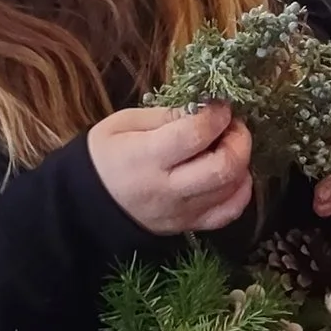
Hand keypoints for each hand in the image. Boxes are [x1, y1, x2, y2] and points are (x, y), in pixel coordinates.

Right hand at [88, 102, 254, 232]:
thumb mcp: (124, 123)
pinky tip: (234, 175)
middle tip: (232, 125)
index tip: (220, 105)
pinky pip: (228, 213)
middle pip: (223, 168)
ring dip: (241, 162)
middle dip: (239, 140)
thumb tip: (203, 108)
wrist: (89, 204)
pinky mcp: (189, 225)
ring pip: (231, 190)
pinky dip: (240, 192)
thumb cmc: (106, 156)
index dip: (216, 115)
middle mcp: (169, 189)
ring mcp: (182, 212)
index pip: (195, 135)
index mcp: (147, 157)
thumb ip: (165, 115)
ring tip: (230, 146)